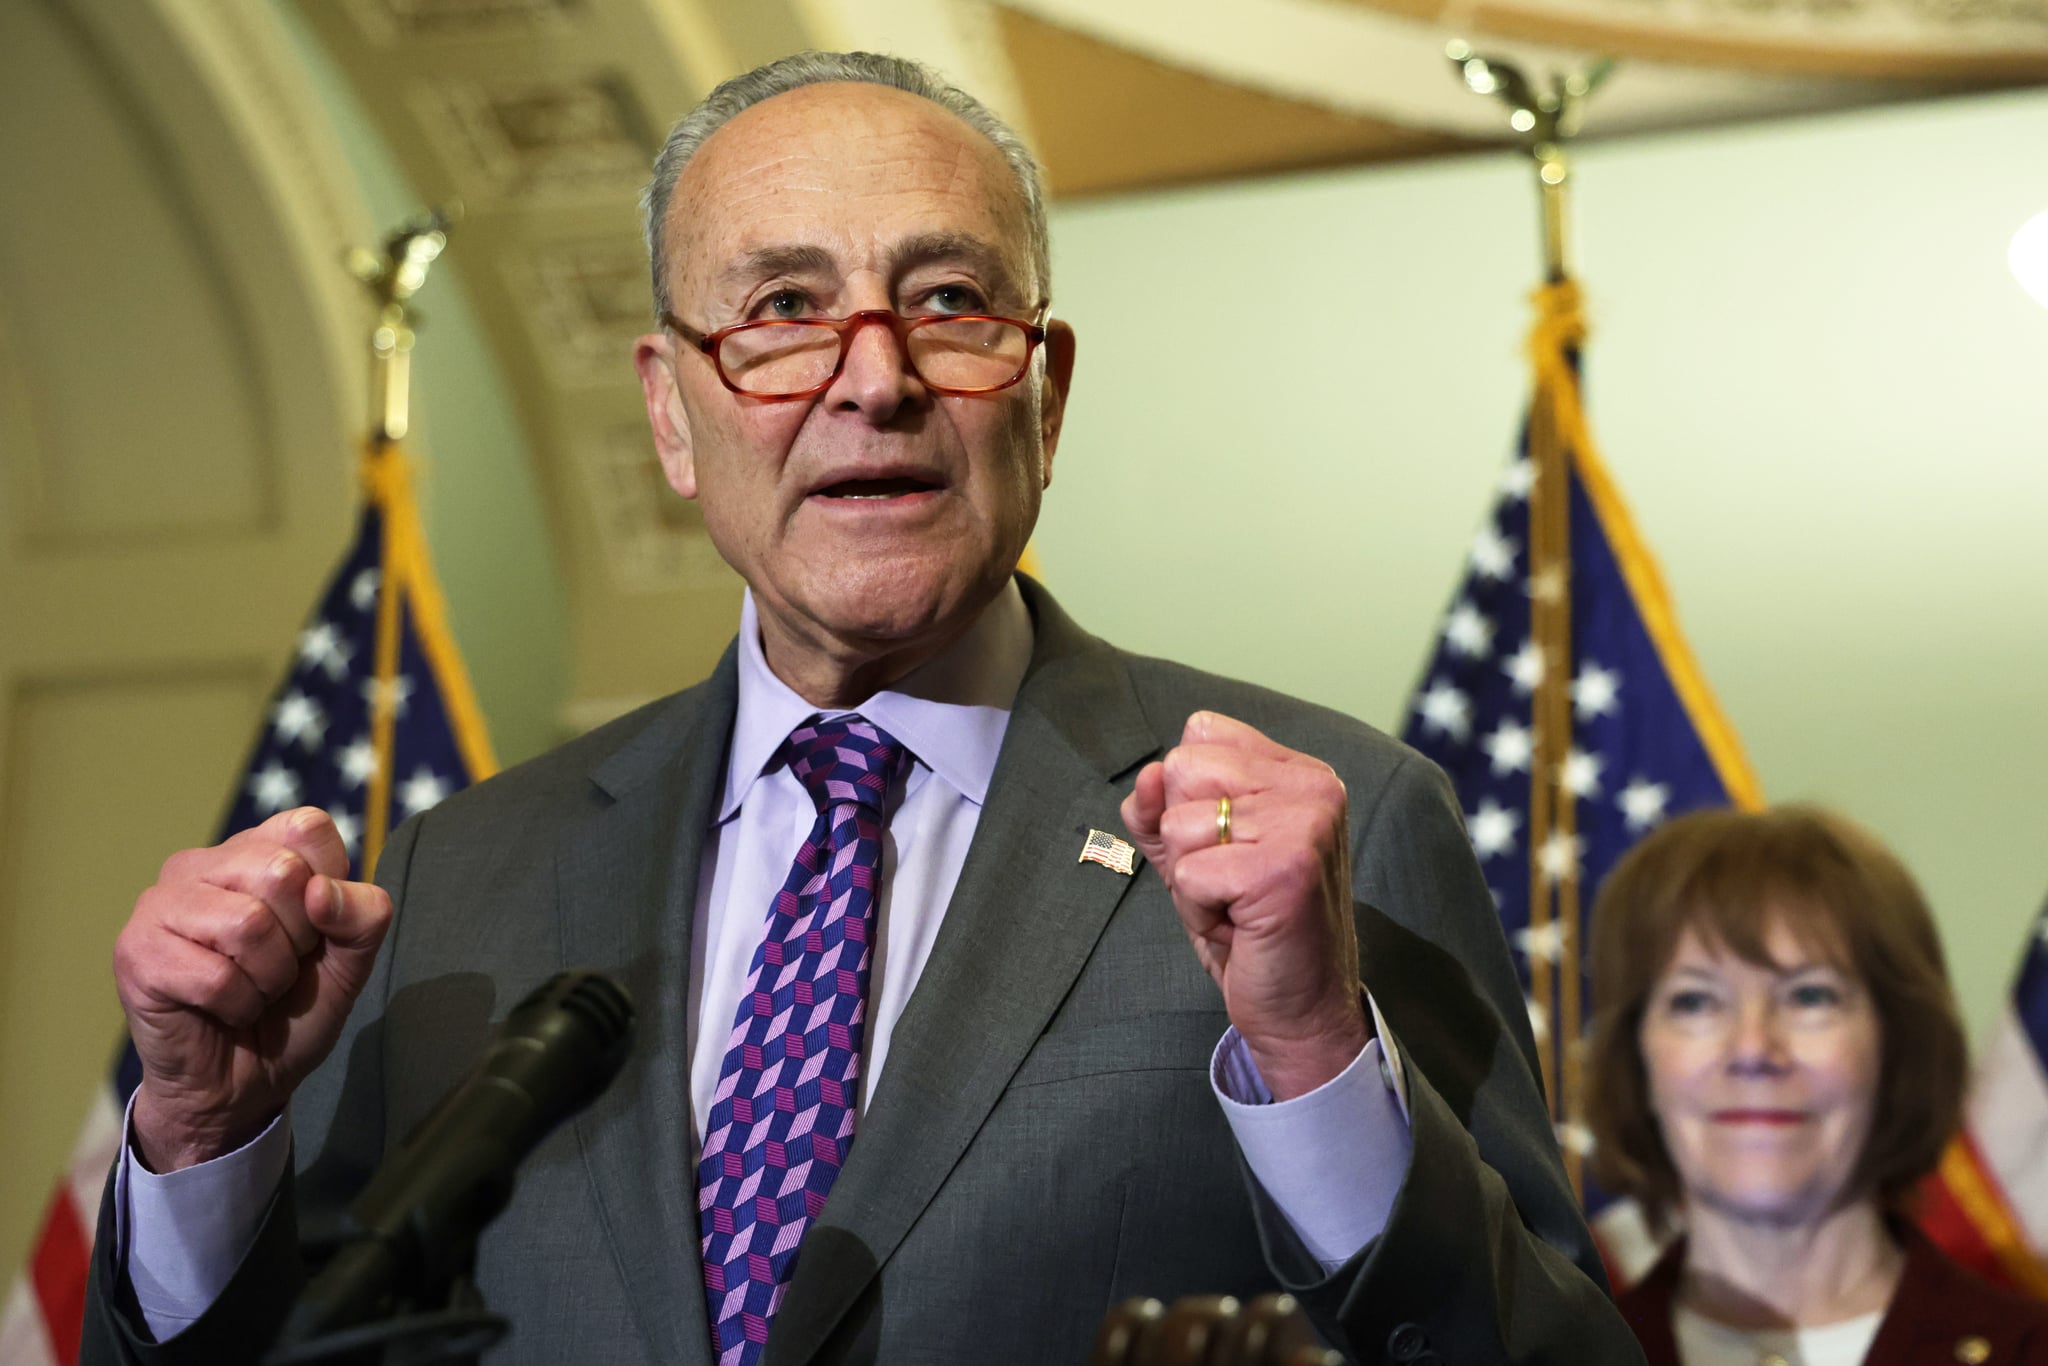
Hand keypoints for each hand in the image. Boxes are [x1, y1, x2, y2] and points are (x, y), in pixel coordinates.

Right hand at [113, 807, 392, 1170]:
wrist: (242, 1083)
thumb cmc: (292, 1010)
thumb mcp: (350, 961)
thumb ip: (362, 917)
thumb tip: (322, 891)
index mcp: (253, 849)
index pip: (308, 828)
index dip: (330, 887)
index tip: (314, 929)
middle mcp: (200, 864)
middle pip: (282, 872)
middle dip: (299, 939)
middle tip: (277, 967)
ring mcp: (159, 904)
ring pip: (248, 924)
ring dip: (268, 977)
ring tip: (251, 989)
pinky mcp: (136, 952)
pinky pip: (216, 976)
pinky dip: (238, 1005)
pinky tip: (222, 1010)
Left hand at [1120, 712, 1368, 1099]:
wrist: (1301, 1009)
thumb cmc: (1250, 929)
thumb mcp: (1195, 854)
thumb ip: (1161, 808)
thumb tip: (1144, 778)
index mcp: (1298, 772)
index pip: (1201, 733)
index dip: (1186, 796)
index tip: (1223, 847)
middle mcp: (1312, 786)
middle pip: (1183, 768)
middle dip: (1185, 838)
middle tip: (1230, 883)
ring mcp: (1303, 824)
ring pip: (1179, 824)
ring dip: (1191, 881)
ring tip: (1237, 907)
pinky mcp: (1283, 868)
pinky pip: (1188, 873)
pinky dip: (1199, 911)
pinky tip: (1240, 927)